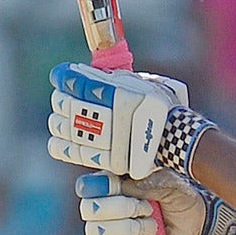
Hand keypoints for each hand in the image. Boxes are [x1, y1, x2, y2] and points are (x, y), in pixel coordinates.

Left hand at [47, 62, 190, 177]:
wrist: (179, 138)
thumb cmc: (161, 106)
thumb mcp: (146, 82)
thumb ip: (121, 78)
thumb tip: (93, 74)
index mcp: (124, 95)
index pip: (85, 84)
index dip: (67, 78)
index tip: (60, 74)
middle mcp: (117, 118)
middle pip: (75, 107)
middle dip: (62, 100)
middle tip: (59, 97)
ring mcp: (113, 141)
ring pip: (73, 130)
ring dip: (60, 123)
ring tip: (58, 118)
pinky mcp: (110, 160)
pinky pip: (79, 153)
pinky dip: (63, 146)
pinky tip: (56, 140)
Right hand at [76, 170, 235, 234]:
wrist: (193, 224)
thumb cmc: (178, 197)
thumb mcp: (172, 183)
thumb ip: (149, 181)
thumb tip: (126, 185)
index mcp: (113, 181)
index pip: (88, 185)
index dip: (104, 188)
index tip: (125, 189)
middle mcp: (102, 204)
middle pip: (90, 209)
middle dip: (123, 209)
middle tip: (148, 208)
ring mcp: (104, 230)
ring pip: (96, 233)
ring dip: (129, 230)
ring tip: (152, 227)